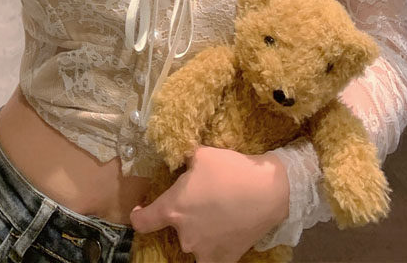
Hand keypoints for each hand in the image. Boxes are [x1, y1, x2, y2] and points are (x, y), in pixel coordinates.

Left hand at [130, 147, 289, 262]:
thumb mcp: (200, 155)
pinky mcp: (226, 259)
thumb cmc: (230, 170)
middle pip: (174, 229)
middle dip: (182, 217)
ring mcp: (205, 251)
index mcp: (173, 209)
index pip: (142, 223)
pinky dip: (215, 247)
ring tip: (214, 216)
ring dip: (198, 233)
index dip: (138, 216)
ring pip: (193, 244)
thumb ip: (184, 161)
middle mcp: (185, 235)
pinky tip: (224, 231)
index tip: (141, 211)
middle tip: (199, 201)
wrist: (268, 191)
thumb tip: (179, 163)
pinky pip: (213, 256)